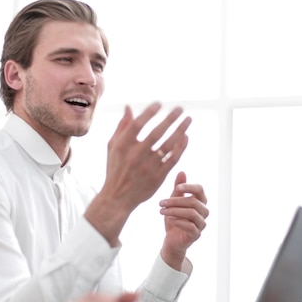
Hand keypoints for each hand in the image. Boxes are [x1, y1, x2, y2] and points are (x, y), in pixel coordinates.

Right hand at [85, 102, 191, 244]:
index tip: (159, 104)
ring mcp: (149, 166)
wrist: (118, 197)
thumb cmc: (115, 168)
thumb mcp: (113, 147)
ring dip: (180, 130)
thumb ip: (122, 127)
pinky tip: (186, 137)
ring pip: (169, 144)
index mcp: (123, 146)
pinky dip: (181, 147)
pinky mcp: (158, 176)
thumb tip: (129, 107)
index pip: (138, 124)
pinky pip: (173, 158)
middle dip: (170, 118)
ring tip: (188, 119)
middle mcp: (136, 155)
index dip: (149, 112)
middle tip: (180, 108)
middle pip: (157, 132)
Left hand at [159, 172, 208, 270]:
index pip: (200, 190)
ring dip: (174, 211)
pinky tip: (169, 219)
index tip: (177, 187)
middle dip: (175, 201)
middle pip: (193, 202)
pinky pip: (190, 226)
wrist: (172, 240)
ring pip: (191, 213)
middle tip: (161, 202)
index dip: (189, 187)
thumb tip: (182, 171)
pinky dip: (178, 221)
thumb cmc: (174, 218)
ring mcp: (201, 224)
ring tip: (162, 211)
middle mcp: (204, 212)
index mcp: (200, 201)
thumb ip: (178, 188)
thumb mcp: (173, 202)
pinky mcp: (196, 234)